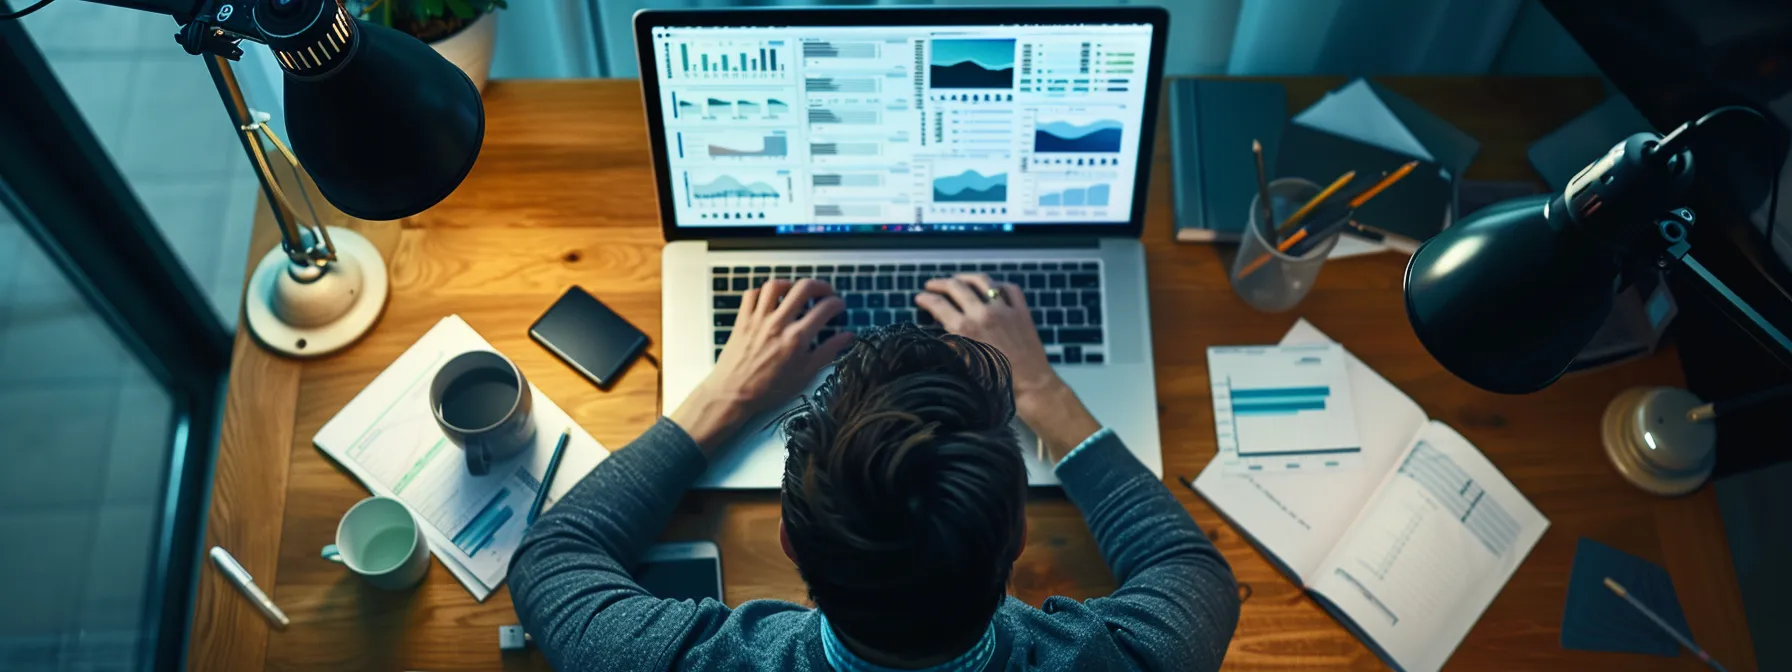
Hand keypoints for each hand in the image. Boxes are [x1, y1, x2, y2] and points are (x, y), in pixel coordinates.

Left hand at [671, 279, 853, 454]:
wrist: (733, 394)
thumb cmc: (768, 389)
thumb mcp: (805, 375)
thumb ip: (828, 352)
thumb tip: (847, 337)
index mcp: (797, 338)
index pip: (825, 309)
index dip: (837, 304)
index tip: (838, 306)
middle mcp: (778, 324)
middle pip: (804, 288)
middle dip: (820, 286)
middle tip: (825, 292)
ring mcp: (758, 319)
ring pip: (776, 285)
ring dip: (791, 284)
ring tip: (797, 292)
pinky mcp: (743, 320)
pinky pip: (752, 294)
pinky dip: (762, 292)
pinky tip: (770, 299)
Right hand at [914, 274, 1098, 461]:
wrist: (1030, 385)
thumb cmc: (995, 382)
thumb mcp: (965, 364)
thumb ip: (951, 344)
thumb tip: (938, 332)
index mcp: (965, 329)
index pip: (938, 305)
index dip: (925, 299)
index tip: (919, 298)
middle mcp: (983, 313)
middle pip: (956, 287)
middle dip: (939, 283)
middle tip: (931, 285)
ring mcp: (1004, 309)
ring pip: (982, 281)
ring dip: (965, 277)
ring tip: (957, 279)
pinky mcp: (1021, 311)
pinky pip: (1009, 288)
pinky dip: (998, 285)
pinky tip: (991, 287)